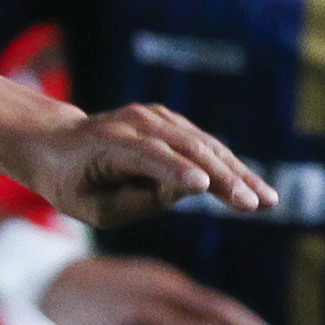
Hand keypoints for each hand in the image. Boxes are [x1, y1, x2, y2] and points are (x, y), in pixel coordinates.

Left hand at [25, 103, 272, 229]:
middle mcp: (136, 124)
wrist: (57, 143)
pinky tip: (254, 188)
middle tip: (253, 204)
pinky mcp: (170, 121)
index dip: (175, 170)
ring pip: (204, 145)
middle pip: (187, 150)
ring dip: (238, 173)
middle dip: (223, 178)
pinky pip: (204, 144)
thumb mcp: (93, 206)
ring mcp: (156, 117)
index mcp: (109, 145)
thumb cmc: (72, 183)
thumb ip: (136, 200)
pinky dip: (229, 165)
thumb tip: (191, 188)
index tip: (203, 186)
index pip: (148, 156)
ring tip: (266, 200)